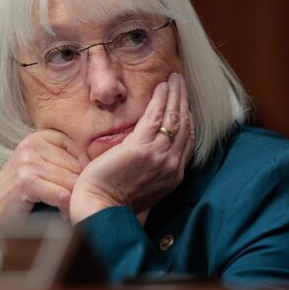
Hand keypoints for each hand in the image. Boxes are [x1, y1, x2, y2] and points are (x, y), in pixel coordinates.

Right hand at [0, 130, 86, 227]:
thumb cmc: (22, 196)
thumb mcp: (44, 169)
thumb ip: (68, 161)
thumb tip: (105, 160)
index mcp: (40, 137)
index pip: (80, 149)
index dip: (83, 171)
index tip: (77, 187)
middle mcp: (33, 144)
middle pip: (78, 166)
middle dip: (78, 188)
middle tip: (72, 202)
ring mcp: (28, 161)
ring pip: (72, 182)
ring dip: (72, 201)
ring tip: (66, 210)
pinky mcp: (26, 180)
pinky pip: (63, 195)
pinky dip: (66, 209)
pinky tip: (61, 215)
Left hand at [69, 73, 194, 223]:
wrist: (101, 210)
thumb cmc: (115, 202)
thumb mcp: (145, 187)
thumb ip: (154, 168)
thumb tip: (152, 152)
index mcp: (174, 175)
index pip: (187, 140)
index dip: (187, 118)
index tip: (184, 103)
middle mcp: (172, 164)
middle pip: (185, 125)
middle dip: (184, 101)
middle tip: (182, 83)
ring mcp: (160, 155)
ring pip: (174, 117)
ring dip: (175, 94)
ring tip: (174, 79)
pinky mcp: (142, 147)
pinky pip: (156, 116)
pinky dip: (161, 99)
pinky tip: (161, 87)